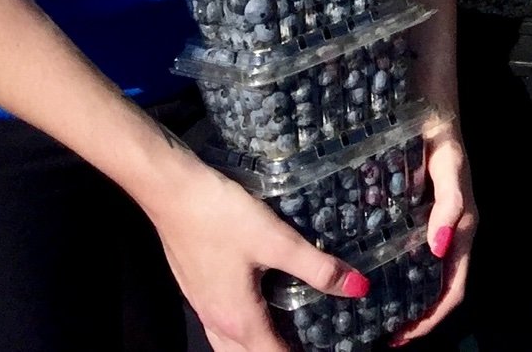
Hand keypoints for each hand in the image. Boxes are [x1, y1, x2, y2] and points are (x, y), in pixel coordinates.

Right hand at [142, 152, 371, 351]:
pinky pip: (220, 327)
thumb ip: (317, 266)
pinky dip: (241, 332)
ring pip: (229, 346)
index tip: (326, 346)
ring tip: (284, 333)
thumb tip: (358, 288)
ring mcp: (202, 307)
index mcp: (239, 319)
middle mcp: (218, 322)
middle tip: (308, 340)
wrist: (173, 194)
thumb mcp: (276, 240)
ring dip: (254, 347)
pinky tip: (254, 308)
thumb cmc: (223, 217)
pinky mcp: (195, 289)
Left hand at [391, 112, 475, 342]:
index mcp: (464, 225)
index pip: (454, 288)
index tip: (402, 338)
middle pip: (439, 287)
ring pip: (423, 272)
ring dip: (404, 297)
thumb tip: (440, 248)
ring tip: (371, 313)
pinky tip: (367, 272)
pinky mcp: (417, 207)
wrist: (429, 90)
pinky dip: (394, 271)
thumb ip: (450, 202)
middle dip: (416, 316)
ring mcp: (434, 219)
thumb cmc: (440, 126)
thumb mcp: (448, 162)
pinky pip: (408, 250)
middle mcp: (451, 228)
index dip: (432, 318)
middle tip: (381, 335)